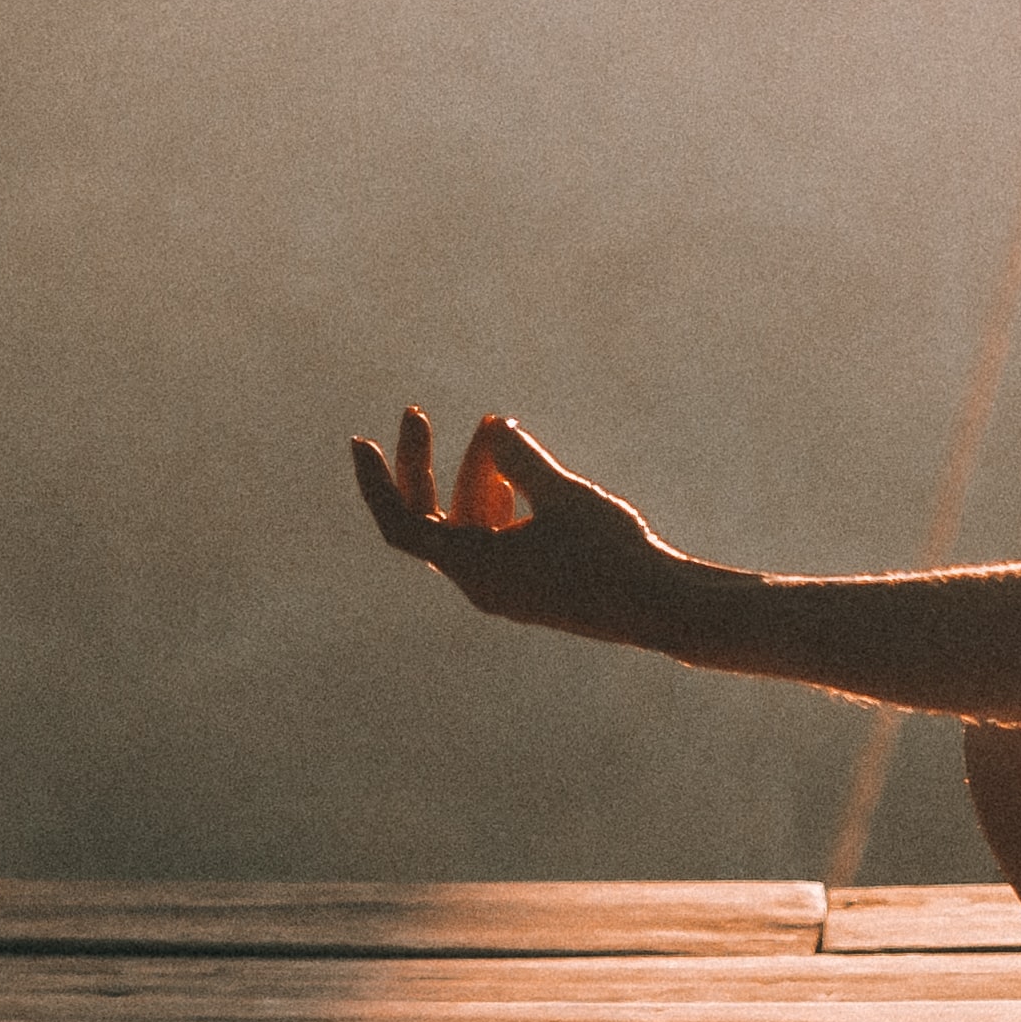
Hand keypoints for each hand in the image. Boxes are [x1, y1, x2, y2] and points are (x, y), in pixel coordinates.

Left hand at [348, 407, 693, 649]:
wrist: (660, 607)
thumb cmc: (611, 551)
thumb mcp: (563, 493)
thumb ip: (522, 458)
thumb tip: (493, 429)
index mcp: (474, 567)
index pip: (402, 524)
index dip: (376, 484)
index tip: (360, 442)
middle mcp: (479, 583)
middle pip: (430, 519)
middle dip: (425, 465)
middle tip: (415, 414)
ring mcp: (504, 588)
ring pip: (468, 525)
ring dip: (473, 476)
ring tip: (494, 428)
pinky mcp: (529, 588)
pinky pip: (493, 541)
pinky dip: (495, 503)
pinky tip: (513, 474)